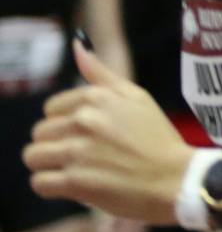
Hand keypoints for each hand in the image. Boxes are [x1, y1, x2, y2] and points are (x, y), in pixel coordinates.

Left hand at [25, 43, 190, 222]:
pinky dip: (52, 186)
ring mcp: (78, 152)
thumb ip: (102, 74)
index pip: (51, 109)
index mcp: (97, 98)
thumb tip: (77, 45)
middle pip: (40, 133)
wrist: (177, 180)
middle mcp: (84, 121)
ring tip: (75, 170)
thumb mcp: (137, 98)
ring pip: (34, 156)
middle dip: (57, 145)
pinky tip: (73, 185)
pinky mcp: (75, 182)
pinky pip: (40, 182)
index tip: (88, 136)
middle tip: (85, 155)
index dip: (66, 124)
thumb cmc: (159, 140)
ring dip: (50, 166)